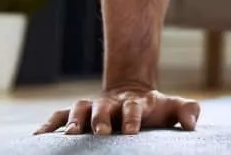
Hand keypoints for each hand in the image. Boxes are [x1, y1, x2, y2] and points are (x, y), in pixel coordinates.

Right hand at [33, 85, 200, 135]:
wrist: (132, 95)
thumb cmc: (155, 108)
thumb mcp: (172, 107)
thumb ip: (186, 111)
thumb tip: (192, 122)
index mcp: (134, 103)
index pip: (134, 108)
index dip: (133, 117)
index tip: (131, 131)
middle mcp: (110, 103)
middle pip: (102, 107)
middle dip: (100, 119)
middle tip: (100, 132)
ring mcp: (92, 107)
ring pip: (78, 109)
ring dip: (73, 120)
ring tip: (68, 135)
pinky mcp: (77, 114)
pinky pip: (59, 116)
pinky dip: (48, 124)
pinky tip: (38, 137)